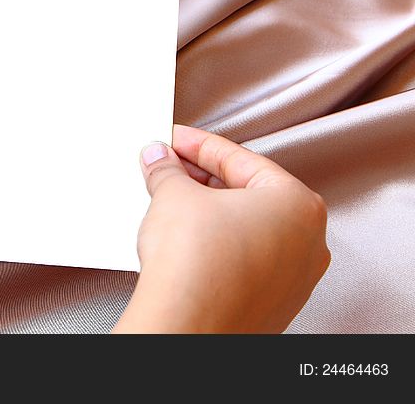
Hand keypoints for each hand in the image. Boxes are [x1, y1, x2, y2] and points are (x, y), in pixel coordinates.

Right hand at [114, 124, 329, 332]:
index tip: (175, 142)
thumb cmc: (197, 266)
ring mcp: (293, 280)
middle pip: (248, 194)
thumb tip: (161, 161)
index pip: (240, 159)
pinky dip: (217, 247)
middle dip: (204, 179)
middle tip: (169, 169)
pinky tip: (186, 243)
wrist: (187, 327)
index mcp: (298, 204)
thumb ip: (168, 170)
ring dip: (210, 213)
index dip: (198, 145)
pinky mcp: (270, 307)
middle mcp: (308, 243)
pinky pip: (244, 263)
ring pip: (247, 230)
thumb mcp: (173, 195)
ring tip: (172, 204)